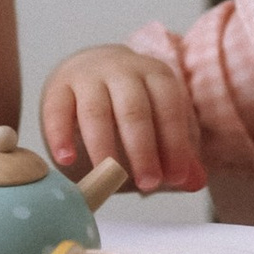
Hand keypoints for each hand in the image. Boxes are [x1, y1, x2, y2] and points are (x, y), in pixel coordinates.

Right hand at [41, 44, 203, 194]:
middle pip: (134, 110)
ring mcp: (87, 76)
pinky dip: (60, 136)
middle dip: (143, 150)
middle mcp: (122, 69)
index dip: (174, 144)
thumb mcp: (159, 123)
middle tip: (148, 184)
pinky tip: (66, 161)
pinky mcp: (58, 87)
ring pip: (95, 111)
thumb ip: (178, 153)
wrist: (91, 71)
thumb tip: (196, 182)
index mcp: (155, 74)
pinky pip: (57, 111)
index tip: (175, 178)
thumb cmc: (131, 107)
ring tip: (109, 180)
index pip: (169, 107)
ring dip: (104, 149)